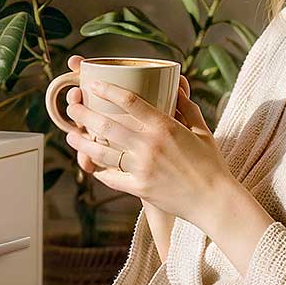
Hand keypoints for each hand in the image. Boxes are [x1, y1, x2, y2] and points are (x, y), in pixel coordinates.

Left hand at [62, 63, 239, 229]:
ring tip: (71, 136)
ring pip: (101, 152)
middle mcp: (149, 145)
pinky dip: (99, 170)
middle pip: (106, 124)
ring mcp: (142, 168)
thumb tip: (179, 84)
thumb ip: (186, 106)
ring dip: (82, 143)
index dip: (107, 89)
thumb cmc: (211, 163)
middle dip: (83, 114)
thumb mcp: (202, 129)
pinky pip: (111, 177)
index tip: (92, 84)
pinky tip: (90, 164)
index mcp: (164, 126)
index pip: (129, 100)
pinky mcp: (139, 188)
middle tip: (72, 108)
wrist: (214, 200)